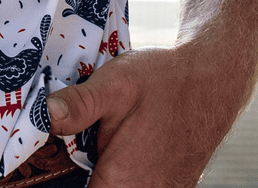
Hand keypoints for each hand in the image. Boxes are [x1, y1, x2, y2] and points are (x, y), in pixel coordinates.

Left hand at [47, 43, 257, 187]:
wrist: (212, 81)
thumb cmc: (162, 81)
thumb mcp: (113, 85)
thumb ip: (78, 106)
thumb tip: (45, 117)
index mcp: (121, 182)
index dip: (61, 183)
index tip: (48, 168)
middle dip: (78, 176)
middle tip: (69, 150)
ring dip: (101, 174)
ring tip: (92, 146)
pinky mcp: (171, 186)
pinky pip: (136, 185)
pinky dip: (119, 174)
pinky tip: (115, 148)